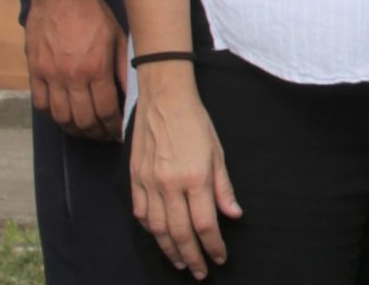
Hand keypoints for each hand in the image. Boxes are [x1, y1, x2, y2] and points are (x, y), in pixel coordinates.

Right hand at [23, 0, 123, 141]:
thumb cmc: (92, 13)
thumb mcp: (118, 36)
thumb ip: (123, 65)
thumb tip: (130, 91)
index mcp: (96, 68)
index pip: (106, 110)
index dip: (113, 127)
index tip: (118, 133)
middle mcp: (72, 76)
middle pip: (83, 119)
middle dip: (96, 133)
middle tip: (103, 136)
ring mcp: (50, 76)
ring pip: (60, 117)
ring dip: (74, 129)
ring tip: (85, 130)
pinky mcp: (34, 72)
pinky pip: (41, 104)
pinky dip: (52, 115)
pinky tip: (62, 116)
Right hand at [128, 67, 240, 277]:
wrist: (163, 100)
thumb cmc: (195, 122)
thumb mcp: (217, 152)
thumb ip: (223, 187)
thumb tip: (233, 215)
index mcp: (195, 177)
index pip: (205, 223)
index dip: (212, 245)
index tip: (219, 258)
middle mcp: (169, 184)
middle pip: (179, 233)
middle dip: (191, 256)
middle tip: (199, 272)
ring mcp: (148, 183)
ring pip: (158, 229)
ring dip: (169, 250)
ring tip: (180, 262)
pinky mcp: (134, 180)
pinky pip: (141, 214)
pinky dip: (151, 230)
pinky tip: (160, 238)